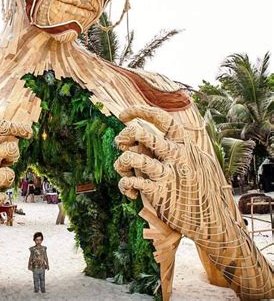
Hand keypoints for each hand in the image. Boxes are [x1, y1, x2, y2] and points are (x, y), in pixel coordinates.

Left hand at [113, 105, 227, 241]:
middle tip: (121, 144)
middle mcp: (175, 155)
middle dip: (124, 135)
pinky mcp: (159, 193)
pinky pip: (131, 181)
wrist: (215, 223)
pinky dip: (124, 184)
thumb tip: (164, 132)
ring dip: (120, 162)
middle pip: (140, 133)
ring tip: (122, 169)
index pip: (161, 118)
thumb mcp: (201, 161)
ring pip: (131, 157)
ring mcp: (167, 174)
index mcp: (185, 145)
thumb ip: (183, 147)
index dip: (138, 111)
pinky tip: (129, 190)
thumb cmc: (205, 190)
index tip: (122, 115)